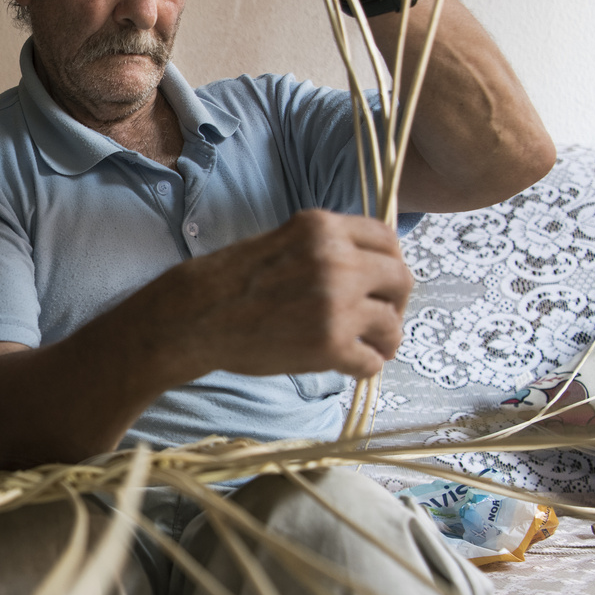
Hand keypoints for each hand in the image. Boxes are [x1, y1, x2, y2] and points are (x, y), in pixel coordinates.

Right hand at [157, 209, 411, 379]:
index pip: (388, 238)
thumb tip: (370, 267)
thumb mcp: (284, 241)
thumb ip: (326, 247)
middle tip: (383, 318)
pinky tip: (351, 365)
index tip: (384, 281)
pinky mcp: (329, 345)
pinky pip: (372, 360)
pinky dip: (367, 366)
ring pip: (391, 323)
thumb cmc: (231, 281)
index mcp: (323, 229)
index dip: (392, 261)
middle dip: (397, 301)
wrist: (194, 317)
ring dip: (386, 338)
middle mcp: (336, 261)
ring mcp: (335, 305)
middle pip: (401, 279)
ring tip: (371, 347)